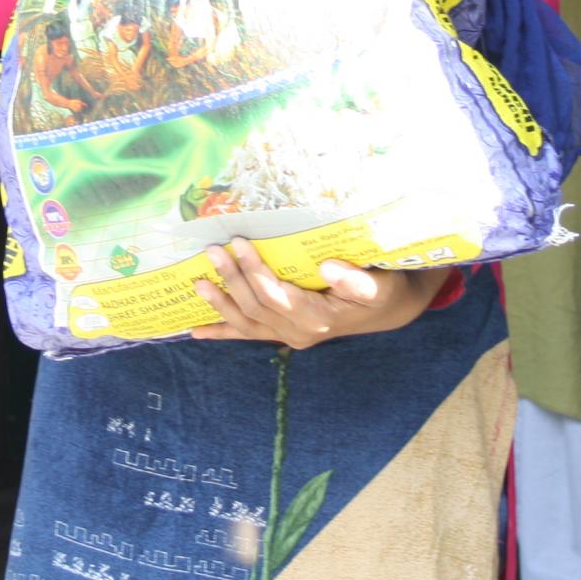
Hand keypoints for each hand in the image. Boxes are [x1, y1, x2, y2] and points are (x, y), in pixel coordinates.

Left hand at [189, 239, 446, 348]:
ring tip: (197, 283)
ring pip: (246, 322)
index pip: (277, 296)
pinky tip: (196, 331)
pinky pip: (247, 334)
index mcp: (319, 318)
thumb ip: (357, 280)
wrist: (384, 310)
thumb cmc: (382, 290)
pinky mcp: (282, 333)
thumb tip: (330, 267)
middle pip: (256, 306)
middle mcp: (299, 332)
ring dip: (220, 304)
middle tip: (214, 250)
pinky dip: (222, 332)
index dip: (255, 272)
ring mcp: (288, 336)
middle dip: (233, 278)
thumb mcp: (380, 283)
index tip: (240, 243)